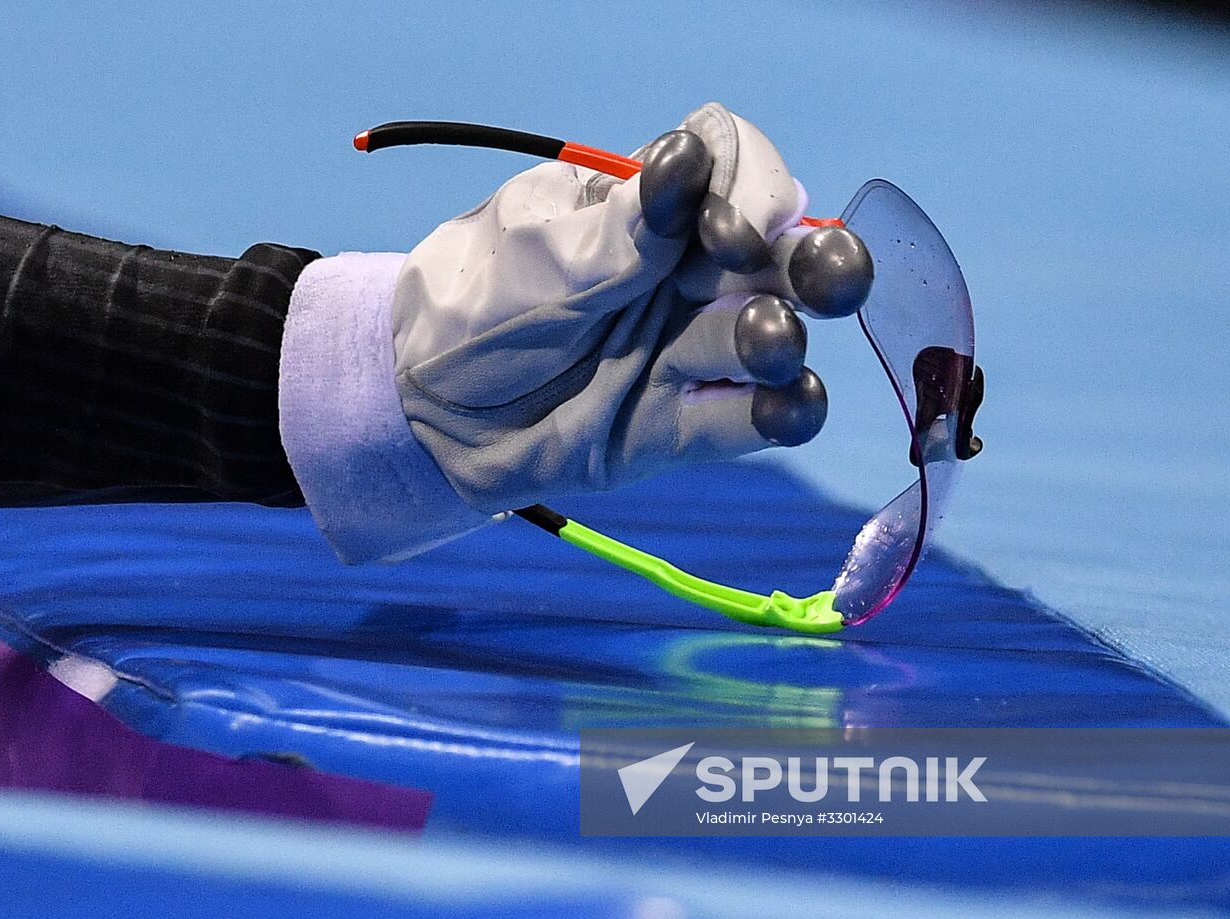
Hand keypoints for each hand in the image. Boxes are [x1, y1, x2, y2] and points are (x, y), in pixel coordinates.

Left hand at [391, 103, 873, 516]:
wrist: (425, 415)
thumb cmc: (469, 311)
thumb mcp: (532, 264)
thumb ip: (618, 234)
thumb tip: (684, 161)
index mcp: (646, 212)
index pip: (732, 168)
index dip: (751, 189)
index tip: (723, 230)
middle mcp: (682, 275)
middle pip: (779, 253)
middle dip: (816, 263)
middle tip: (825, 282)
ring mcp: (687, 350)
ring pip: (775, 335)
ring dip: (784, 337)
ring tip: (765, 345)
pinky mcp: (683, 425)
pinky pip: (753, 417)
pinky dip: (784, 412)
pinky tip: (788, 408)